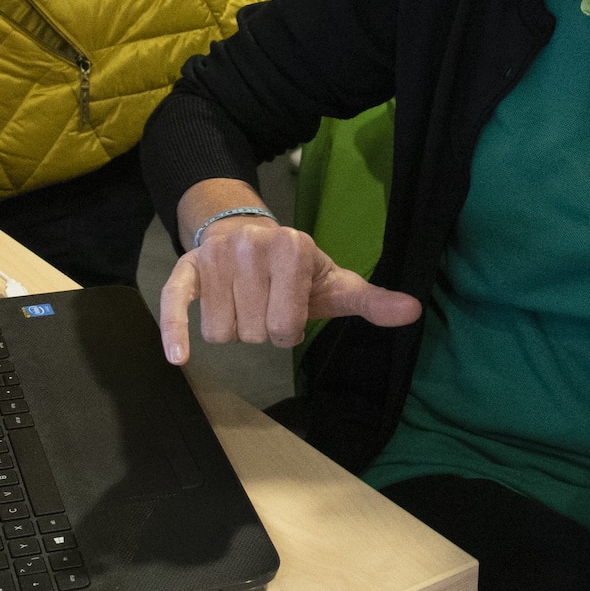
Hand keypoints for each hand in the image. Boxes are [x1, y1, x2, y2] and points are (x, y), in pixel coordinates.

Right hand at [158, 215, 420, 363]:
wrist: (246, 232)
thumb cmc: (295, 269)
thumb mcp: (335, 281)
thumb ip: (370, 300)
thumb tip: (413, 312)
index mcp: (294, 249)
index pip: (286, 328)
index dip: (288, 330)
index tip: (290, 309)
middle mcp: (254, 248)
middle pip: (254, 333)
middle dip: (260, 330)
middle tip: (264, 305)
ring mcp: (218, 258)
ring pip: (220, 332)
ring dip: (231, 329)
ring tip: (241, 302)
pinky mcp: (187, 269)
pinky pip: (176, 305)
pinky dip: (175, 332)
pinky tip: (179, 357)